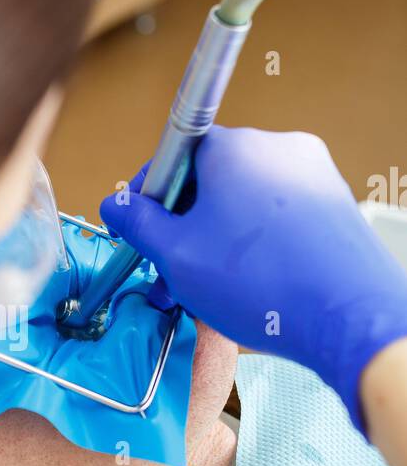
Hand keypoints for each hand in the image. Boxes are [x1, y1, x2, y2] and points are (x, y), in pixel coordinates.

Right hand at [100, 126, 406, 429]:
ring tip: (209, 289)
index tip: (142, 229)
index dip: (151, 196)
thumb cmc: (265, 284)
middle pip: (210, 180)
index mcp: (233, 147)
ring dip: (219, 240)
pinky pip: (278, 216)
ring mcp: (312, 174)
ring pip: (244, 202)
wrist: (349, 317)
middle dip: (185, 227)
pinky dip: (257, 245)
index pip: (174, 154)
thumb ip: (138, 223)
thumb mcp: (176, 255)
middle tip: (171, 271)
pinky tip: (251, 286)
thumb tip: (115, 205)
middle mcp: (276, 148)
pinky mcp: (334, 204)